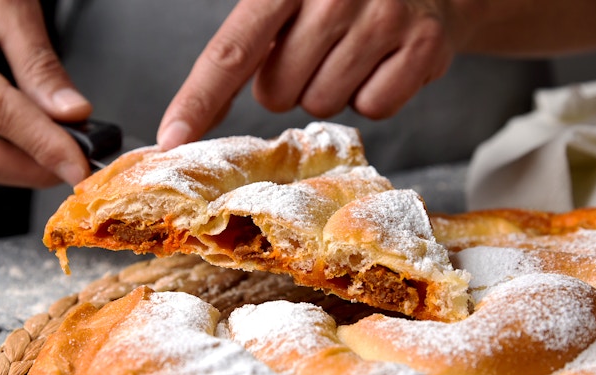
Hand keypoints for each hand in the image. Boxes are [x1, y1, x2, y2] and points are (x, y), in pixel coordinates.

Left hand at [158, 0, 475, 148]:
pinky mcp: (423, 44)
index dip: (199, 99)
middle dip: (288, 82)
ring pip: (323, 103)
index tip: (172, 137)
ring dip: (329, 88)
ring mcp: (384, 16)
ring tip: (351, 50)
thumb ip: (248, 42)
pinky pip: (373, 107)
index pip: (232, 50)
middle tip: (314, 50)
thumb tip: (192, 115)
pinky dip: (372, 95)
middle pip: (278, 92)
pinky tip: (382, 61)